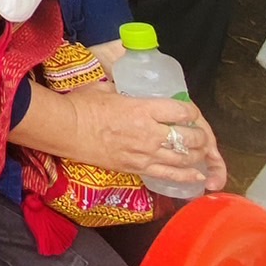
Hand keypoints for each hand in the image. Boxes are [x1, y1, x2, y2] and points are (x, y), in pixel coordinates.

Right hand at [66, 82, 226, 190]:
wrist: (66, 129)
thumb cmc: (82, 105)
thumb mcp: (107, 88)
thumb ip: (126, 91)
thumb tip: (132, 89)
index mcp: (143, 108)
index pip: (182, 111)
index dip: (192, 112)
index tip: (189, 112)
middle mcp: (150, 132)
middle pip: (189, 137)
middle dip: (199, 137)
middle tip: (198, 135)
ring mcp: (145, 153)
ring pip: (184, 158)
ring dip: (196, 155)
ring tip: (198, 152)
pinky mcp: (137, 168)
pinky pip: (170, 175)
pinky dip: (188, 177)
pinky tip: (198, 177)